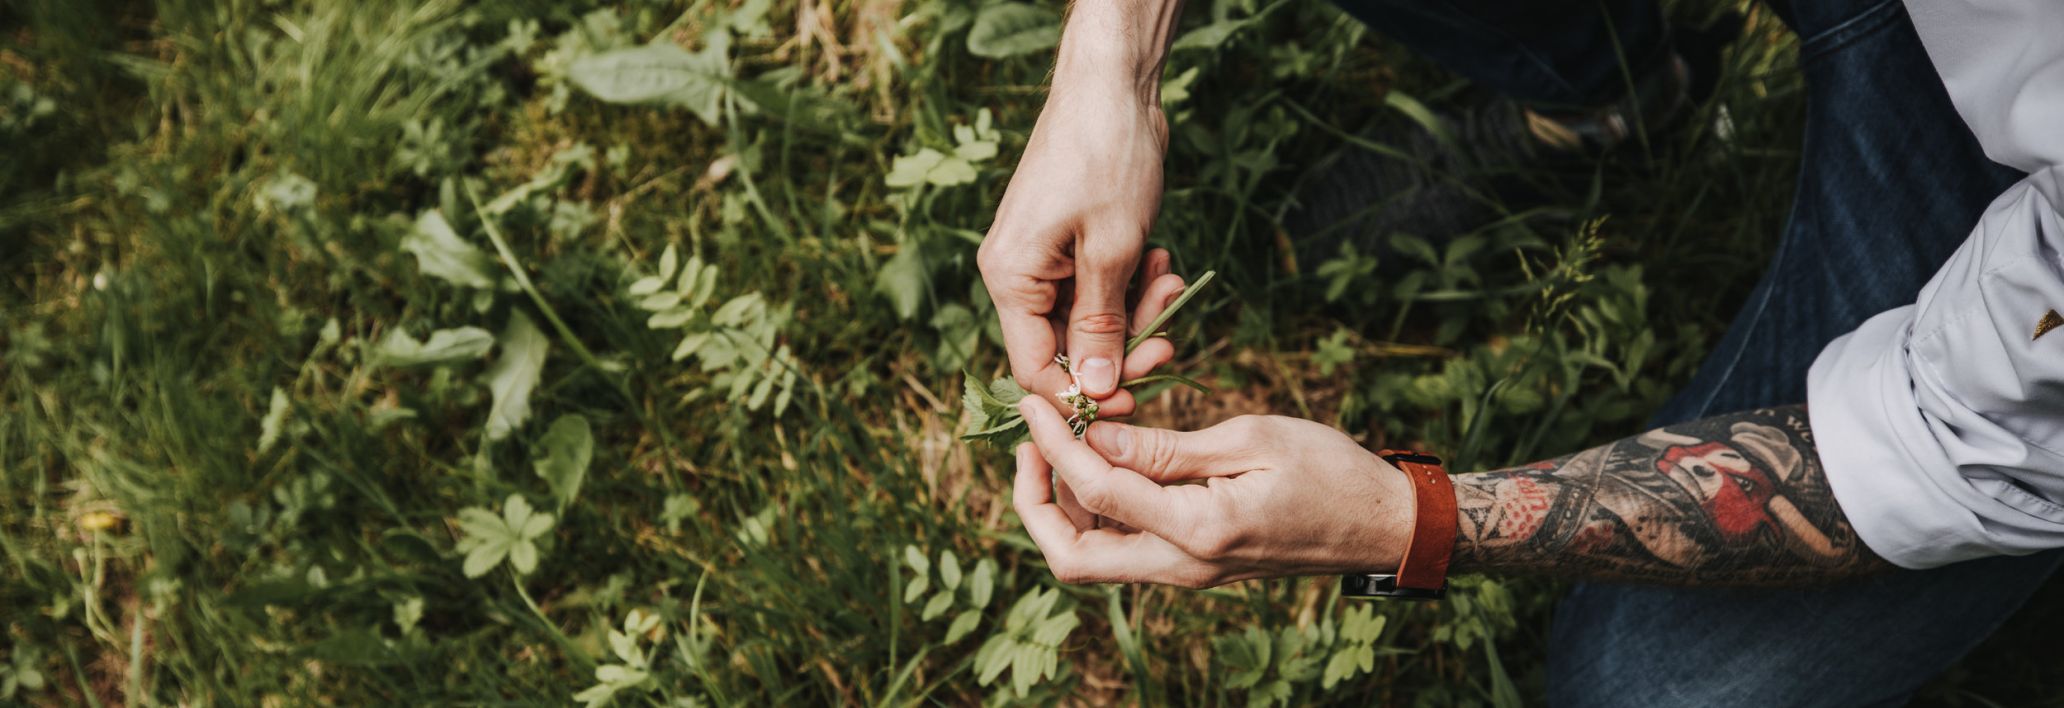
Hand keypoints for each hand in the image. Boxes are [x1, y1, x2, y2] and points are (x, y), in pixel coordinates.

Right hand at [977, 81, 1186, 417]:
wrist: (1113, 85)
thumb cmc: (1105, 158)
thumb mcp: (1112, 251)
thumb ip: (1102, 326)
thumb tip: (1095, 393)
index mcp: (1010, 279)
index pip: (1035, 369)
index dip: (1083, 394)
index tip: (1136, 397)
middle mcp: (1016, 274)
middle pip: (1066, 348)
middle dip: (1122, 347)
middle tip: (1169, 338)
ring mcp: (1042, 258)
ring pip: (1090, 318)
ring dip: (1135, 310)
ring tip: (1167, 276)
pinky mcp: (1068, 244)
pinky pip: (1098, 287)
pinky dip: (1131, 282)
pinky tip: (1160, 256)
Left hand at [1011, 396, 1417, 587]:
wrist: (1381, 524)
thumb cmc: (1330, 471)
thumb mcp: (1249, 439)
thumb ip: (1166, 447)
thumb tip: (1095, 438)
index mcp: (1198, 531)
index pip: (1097, 491)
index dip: (1053, 445)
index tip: (1032, 402)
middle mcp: (1183, 566)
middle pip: (1072, 556)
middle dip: (1034, 501)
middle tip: (1031, 442)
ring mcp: (1186, 571)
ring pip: (1092, 555)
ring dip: (1064, 502)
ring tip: (1064, 437)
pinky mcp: (1192, 563)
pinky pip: (1124, 545)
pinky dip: (1100, 506)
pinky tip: (1107, 456)